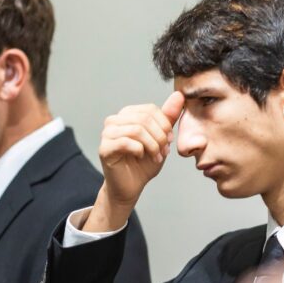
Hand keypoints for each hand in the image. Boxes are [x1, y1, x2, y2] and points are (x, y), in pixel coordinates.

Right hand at [84, 92, 183, 231]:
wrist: (131, 187)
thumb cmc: (144, 163)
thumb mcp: (161, 139)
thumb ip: (168, 118)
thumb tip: (178, 95)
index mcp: (127, 114)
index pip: (150, 109)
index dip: (164, 125)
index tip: (169, 141)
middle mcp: (114, 120)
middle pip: (144, 118)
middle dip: (160, 136)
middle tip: (164, 151)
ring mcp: (107, 134)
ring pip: (137, 130)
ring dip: (152, 145)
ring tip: (156, 156)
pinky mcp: (104, 148)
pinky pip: (126, 142)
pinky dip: (140, 151)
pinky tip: (141, 157)